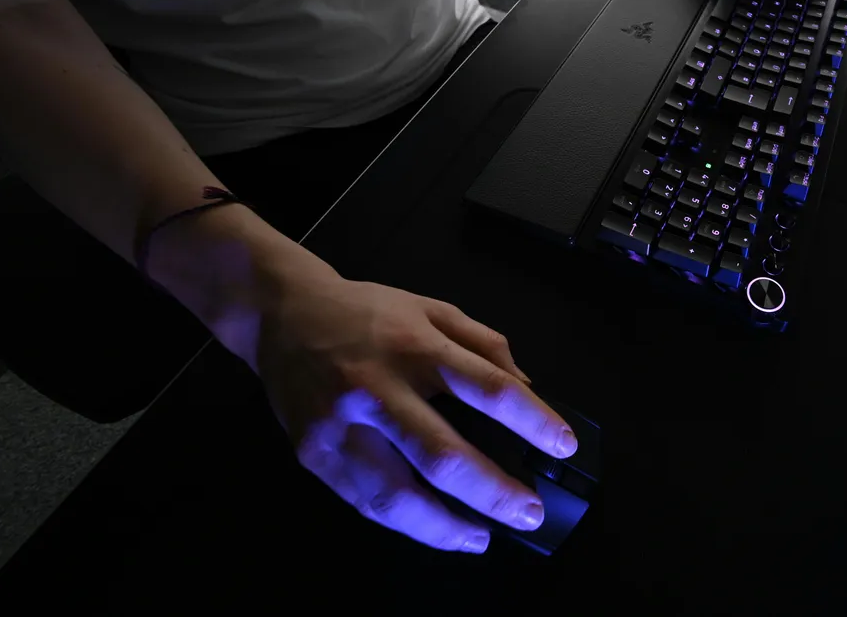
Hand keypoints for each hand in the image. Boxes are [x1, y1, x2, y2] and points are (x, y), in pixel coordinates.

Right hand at [250, 259, 576, 553]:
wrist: (283, 313)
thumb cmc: (368, 311)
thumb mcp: (432, 308)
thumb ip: (484, 343)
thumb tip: (528, 388)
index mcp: (417, 346)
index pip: (487, 389)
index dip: (532, 422)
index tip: (562, 447)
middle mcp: (379, 388)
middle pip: (443, 454)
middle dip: (493, 492)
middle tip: (529, 513)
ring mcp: (342, 426)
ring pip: (396, 493)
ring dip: (446, 526)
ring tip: (483, 539)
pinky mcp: (315, 453)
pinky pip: (364, 501)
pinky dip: (405, 524)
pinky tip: (435, 530)